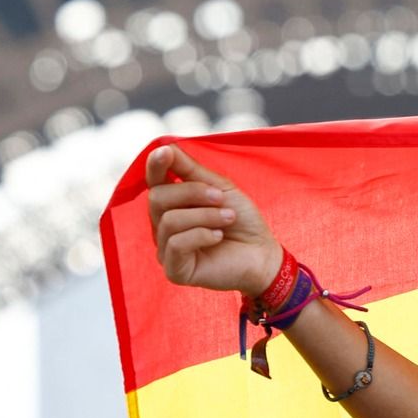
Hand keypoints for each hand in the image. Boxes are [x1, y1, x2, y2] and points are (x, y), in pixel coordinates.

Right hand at [145, 144, 281, 295]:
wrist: (263, 254)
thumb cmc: (242, 221)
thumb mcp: (220, 189)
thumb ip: (192, 172)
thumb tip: (166, 147)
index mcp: (171, 204)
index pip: (153, 181)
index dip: (156, 165)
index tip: (166, 153)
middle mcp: (162, 225)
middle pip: (157, 198)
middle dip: (192, 193)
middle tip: (221, 198)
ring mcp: (166, 248)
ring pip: (169, 221)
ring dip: (204, 215)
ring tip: (228, 218)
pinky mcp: (174, 270)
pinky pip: (175, 244)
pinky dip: (201, 235)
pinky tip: (218, 237)